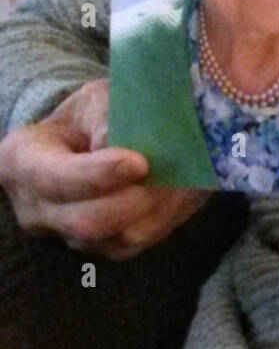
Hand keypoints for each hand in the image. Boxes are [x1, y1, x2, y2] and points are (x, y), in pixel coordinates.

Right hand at [0, 78, 207, 260]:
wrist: (89, 141)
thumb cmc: (90, 115)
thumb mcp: (94, 100)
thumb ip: (108, 117)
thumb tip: (132, 147)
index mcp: (22, 162)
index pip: (57, 179)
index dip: (99, 175)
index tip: (140, 162)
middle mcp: (38, 210)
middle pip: (87, 222)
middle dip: (135, 199)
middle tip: (170, 172)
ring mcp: (69, 236)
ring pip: (120, 240)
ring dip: (160, 210)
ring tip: (186, 177)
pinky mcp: (106, 248)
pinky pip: (142, 244)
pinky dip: (170, 218)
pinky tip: (185, 190)